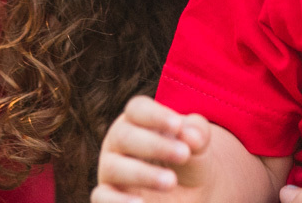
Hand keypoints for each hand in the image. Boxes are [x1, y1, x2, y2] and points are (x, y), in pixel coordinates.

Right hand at [93, 95, 211, 202]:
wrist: (191, 195)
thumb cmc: (190, 161)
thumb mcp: (200, 145)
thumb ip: (198, 133)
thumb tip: (192, 136)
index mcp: (138, 121)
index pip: (137, 109)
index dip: (155, 115)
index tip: (178, 125)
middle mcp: (118, 143)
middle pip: (123, 135)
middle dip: (154, 144)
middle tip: (184, 154)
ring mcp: (111, 170)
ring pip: (113, 167)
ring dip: (142, 174)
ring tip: (171, 182)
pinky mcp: (109, 198)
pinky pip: (102, 198)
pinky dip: (118, 202)